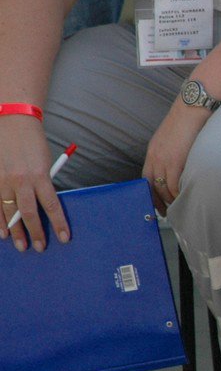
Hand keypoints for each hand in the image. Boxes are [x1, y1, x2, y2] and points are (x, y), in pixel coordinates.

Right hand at [0, 115, 67, 250]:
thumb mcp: (44, 163)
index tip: (64, 238)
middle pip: (28, 213)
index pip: (52, 206)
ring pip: (8, 211)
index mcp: (40, 176)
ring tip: (18, 245)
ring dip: (13, 230)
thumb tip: (44, 205)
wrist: (12, 123)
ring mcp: (2, 181)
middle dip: (34, 232)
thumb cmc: (32, 143)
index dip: (58, 224)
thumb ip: (43, 183)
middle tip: (38, 248)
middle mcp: (20, 180)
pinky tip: (1, 231)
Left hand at [142, 102, 209, 210]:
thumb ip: (171, 151)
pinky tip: (184, 197)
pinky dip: (178, 194)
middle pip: (152, 186)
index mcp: (153, 151)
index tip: (156, 203)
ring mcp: (164, 160)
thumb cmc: (187, 119)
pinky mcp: (175, 161)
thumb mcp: (172, 137)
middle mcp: (155, 157)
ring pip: (163, 188)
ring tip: (178, 207)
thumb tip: (178, 162)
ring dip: (170, 199)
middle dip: (158, 201)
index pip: (146, 178)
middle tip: (166, 212)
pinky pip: (174, 184)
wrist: (191, 108)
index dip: (150, 192)